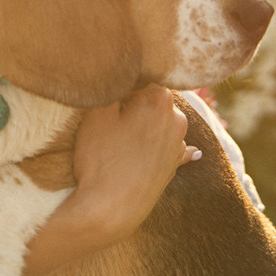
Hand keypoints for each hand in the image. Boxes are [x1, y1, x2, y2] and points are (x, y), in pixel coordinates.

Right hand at [62, 84, 197, 251]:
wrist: (112, 208)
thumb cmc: (102, 158)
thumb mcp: (97, 112)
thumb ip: (111, 84)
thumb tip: (116, 66)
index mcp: (160, 98)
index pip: (143, 73)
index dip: (123, 77)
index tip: (109, 85)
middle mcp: (177, 117)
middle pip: (153, 96)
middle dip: (134, 100)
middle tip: (110, 110)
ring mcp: (178, 143)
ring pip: (160, 120)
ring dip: (144, 121)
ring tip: (119, 133)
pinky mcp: (175, 165)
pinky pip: (169, 145)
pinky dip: (160, 142)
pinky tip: (171, 145)